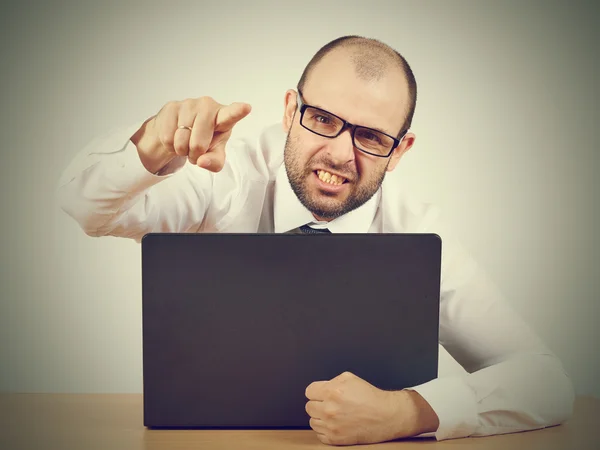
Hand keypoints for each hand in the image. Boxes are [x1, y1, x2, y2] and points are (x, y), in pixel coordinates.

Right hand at [132, 96, 250, 173]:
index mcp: (223, 117)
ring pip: (181, 141)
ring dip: (182, 149)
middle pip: (198, 143)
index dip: (237, 112)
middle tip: (196, 149)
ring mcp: (189, 104)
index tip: (246, 108)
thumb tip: (202, 161)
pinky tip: (175, 137)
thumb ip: (214, 162)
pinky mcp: (172, 107)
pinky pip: (168, 137)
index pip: (231, 115)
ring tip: (186, 142)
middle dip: (194, 153)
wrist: (179, 131)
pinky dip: (170, 145)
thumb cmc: (204, 141)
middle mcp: (207, 106)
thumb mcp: (214, 155)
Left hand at [305, 372, 437, 445]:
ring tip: (334, 414)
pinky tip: (336, 424)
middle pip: (309, 406)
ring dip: (320, 417)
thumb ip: (331, 381)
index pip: (309, 391)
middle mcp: (329, 409)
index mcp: (332, 392)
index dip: (317, 391)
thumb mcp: (349, 378)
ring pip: (312, 421)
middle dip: (318, 404)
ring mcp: (331, 425)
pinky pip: (319, 434)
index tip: (322, 394)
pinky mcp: (335, 438)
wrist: (385, 415)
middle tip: (330, 404)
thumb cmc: (370, 397)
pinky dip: (325, 430)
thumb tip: (321, 387)